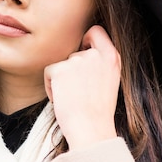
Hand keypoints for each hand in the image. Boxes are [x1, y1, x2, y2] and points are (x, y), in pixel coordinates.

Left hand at [44, 25, 120, 149]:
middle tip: (80, 93)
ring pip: (61, 65)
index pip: (96, 31)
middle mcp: (95, 54)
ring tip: (73, 99)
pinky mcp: (60, 69)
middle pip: (74, 53)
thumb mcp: (110, 81)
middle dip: (71, 72)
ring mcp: (77, 60)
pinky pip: (49, 73)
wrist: (91, 129)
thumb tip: (83, 53)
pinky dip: (51, 87)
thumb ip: (100, 64)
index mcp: (112, 57)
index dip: (87, 39)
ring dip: (62, 81)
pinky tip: (62, 100)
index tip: (83, 49)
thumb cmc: (98, 113)